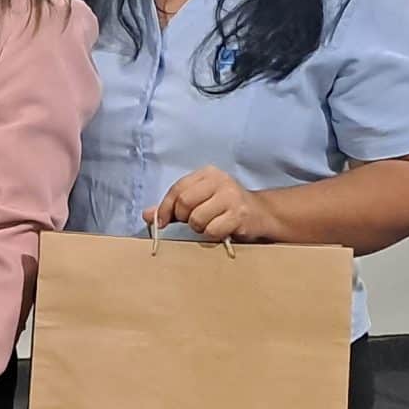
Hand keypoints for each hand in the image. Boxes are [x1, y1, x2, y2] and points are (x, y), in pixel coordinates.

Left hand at [146, 167, 277, 243]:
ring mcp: (231, 197)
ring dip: (199, 228)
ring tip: (210, 225)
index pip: (177, 189)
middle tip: (193, 222)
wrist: (262, 214)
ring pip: (197, 219)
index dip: (166, 208)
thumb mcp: (200, 201)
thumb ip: (173, 206)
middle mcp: (220, 180)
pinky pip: (212, 230)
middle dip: (184, 218)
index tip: (162, 222)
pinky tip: (221, 231)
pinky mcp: (239, 215)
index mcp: (207, 173)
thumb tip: (146, 215)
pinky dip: (212, 235)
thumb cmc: (226, 208)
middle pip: (184, 203)